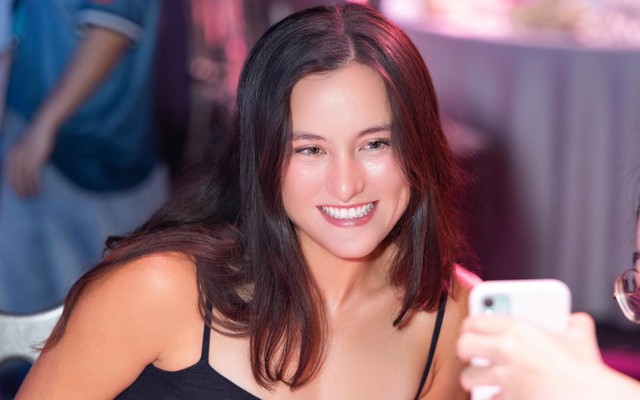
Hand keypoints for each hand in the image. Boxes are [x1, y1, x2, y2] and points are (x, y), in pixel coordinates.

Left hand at [4, 119, 55, 196]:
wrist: (42, 127)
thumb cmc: (35, 138)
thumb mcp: (24, 148)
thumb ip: (21, 159)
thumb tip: (24, 172)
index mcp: (10, 155)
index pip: (8, 175)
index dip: (12, 186)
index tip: (17, 194)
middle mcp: (15, 158)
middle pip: (15, 179)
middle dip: (19, 190)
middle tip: (25, 199)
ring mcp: (25, 158)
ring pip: (25, 179)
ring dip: (29, 189)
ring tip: (33, 196)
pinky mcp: (36, 159)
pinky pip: (34, 176)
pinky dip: (36, 185)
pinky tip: (39, 190)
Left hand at [456, 312, 604, 399]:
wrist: (590, 398)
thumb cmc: (585, 369)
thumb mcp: (580, 337)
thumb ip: (573, 323)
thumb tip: (574, 319)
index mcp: (518, 328)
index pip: (475, 320)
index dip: (469, 326)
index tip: (470, 330)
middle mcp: (506, 349)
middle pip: (463, 345)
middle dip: (464, 351)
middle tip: (470, 354)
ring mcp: (505, 377)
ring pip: (468, 376)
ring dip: (472, 379)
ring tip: (477, 378)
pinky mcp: (508, 399)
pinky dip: (491, 399)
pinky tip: (497, 396)